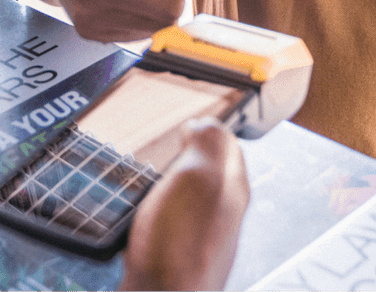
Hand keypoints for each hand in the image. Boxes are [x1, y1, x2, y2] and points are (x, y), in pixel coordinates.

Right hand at [120, 119, 249, 291]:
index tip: (186, 119)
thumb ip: (207, 145)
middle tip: (170, 141)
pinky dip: (158, 207)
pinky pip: (171, 219)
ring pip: (190, 194)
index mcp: (232, 188)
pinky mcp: (178, 255)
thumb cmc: (180, 250)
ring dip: (171, 179)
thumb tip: (205, 123)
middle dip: (190, 152)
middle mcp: (221, 212)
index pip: (229, 144)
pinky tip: (143, 211)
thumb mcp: (197, 179)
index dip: (208, 126)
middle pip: (210, 169)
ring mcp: (201, 236)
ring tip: (154, 172)